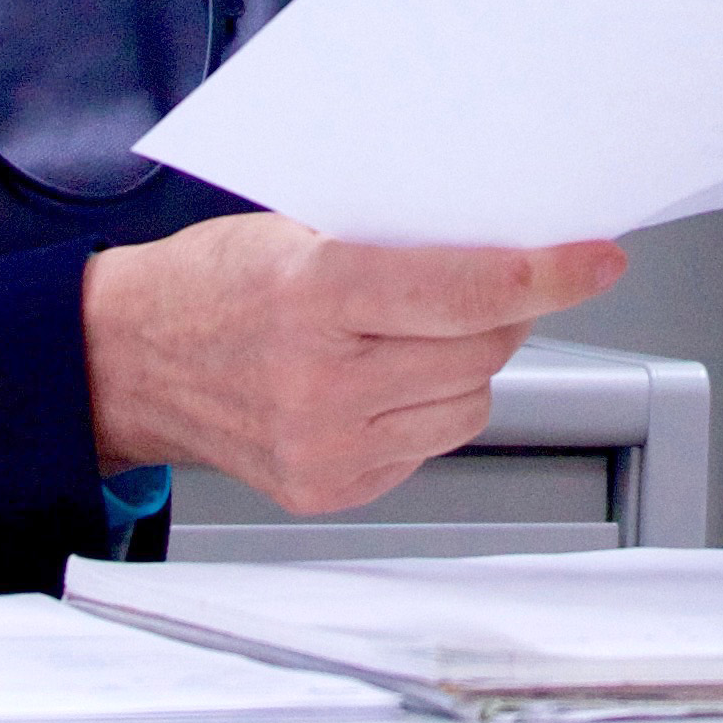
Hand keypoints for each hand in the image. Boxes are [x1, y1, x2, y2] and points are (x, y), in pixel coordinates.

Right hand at [80, 215, 624, 511]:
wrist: (125, 364)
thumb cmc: (208, 285)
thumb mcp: (294, 231)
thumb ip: (394, 242)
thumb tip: (504, 244)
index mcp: (315, 296)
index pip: (469, 291)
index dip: (549, 274)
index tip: (596, 261)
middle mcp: (321, 382)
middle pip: (482, 350)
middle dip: (502, 312)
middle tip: (483, 284)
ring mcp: (326, 447)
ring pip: (470, 404)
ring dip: (466, 365)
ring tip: (409, 336)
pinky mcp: (328, 490)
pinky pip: (430, 445)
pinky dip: (427, 409)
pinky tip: (380, 381)